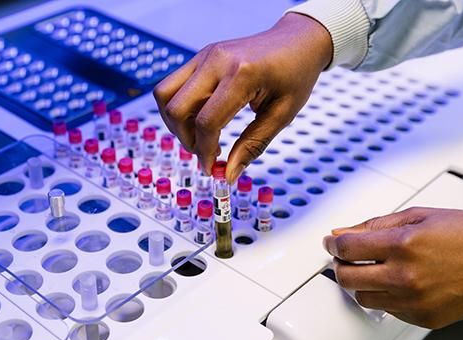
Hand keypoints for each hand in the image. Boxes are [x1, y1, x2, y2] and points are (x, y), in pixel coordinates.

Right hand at [153, 13, 331, 182]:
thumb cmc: (296, 74)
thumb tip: (228, 174)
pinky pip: (173, 85)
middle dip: (185, 139)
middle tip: (205, 153)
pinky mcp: (200, 57)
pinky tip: (200, 119)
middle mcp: (216, 60)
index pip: (207, 121)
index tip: (211, 167)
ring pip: (164, 94)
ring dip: (175, 123)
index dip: (205, 151)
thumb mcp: (281, 115)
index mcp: (241, 74)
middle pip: (176, 108)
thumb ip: (252, 146)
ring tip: (199, 136)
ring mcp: (204, 56)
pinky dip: (179, 108)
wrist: (298, 41)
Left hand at [323, 207, 462, 328]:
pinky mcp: (421, 318)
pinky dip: (383, 296)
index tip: (330, 242)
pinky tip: (395, 282)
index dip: (332, 243)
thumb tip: (342, 232)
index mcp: (403, 244)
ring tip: (373, 269)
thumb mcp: (419, 215)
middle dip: (340, 264)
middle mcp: (405, 275)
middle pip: (346, 277)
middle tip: (346, 257)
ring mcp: (413, 300)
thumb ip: (375, 225)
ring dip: (360, 282)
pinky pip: (386, 310)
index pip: (346, 247)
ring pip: (362, 297)